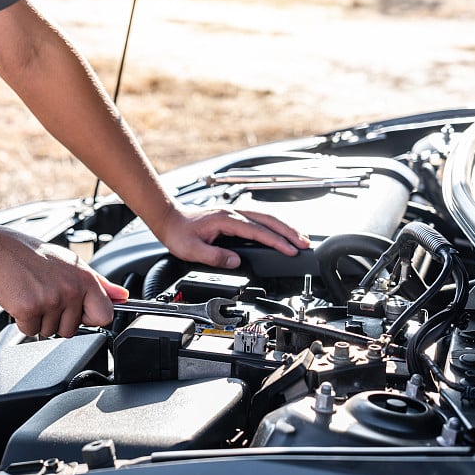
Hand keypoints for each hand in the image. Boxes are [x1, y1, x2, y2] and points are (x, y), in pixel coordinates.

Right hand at [0, 227, 127, 337]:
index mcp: (86, 280)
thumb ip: (101, 284)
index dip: (90, 317)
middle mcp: (71, 290)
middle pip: (73, 329)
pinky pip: (30, 331)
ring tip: (34, 295)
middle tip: (47, 297)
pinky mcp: (29, 309)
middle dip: (59, 319)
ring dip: (40, 320)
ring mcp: (51, 301)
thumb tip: (122, 296)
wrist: (1, 250)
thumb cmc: (36, 257)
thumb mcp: (74, 265)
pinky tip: (22, 300)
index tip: (79, 311)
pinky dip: (24, 321)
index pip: (105, 316)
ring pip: (51, 332)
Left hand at [155, 206, 309, 268]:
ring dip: (284, 227)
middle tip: (305, 243)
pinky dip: (273, 225)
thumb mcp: (193, 250)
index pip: (258, 231)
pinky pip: (259, 218)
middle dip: (289, 231)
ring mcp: (234, 212)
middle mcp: (233, 213)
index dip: (276, 241)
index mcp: (225, 220)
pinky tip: (280, 232)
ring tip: (299, 238)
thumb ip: (215, 256)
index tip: (290, 250)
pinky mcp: (234, 216)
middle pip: (268, 219)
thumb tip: (236, 262)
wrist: (169, 219)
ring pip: (266, 217)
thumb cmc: (179, 233)